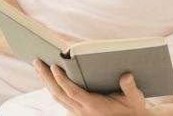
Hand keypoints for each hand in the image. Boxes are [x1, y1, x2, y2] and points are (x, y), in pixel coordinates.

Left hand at [33, 59, 153, 115]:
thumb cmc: (133, 109)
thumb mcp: (136, 99)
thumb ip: (130, 88)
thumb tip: (126, 76)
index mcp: (95, 106)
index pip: (73, 92)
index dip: (62, 80)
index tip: (54, 66)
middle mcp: (83, 111)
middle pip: (59, 93)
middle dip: (46, 77)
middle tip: (36, 60)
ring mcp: (79, 112)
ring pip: (57, 97)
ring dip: (46, 81)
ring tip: (38, 65)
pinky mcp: (77, 111)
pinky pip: (60, 99)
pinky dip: (52, 86)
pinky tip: (48, 76)